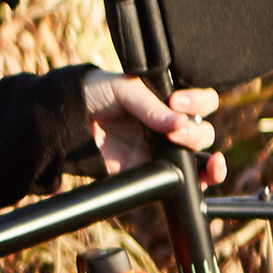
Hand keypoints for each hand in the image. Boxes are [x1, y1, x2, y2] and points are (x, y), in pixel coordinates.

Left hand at [84, 69, 226, 190]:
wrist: (65, 119)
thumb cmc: (96, 93)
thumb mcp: (124, 89)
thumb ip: (151, 106)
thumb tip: (179, 124)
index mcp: (169, 100)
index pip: (202, 102)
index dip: (198, 103)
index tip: (177, 102)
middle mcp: (169, 126)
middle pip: (203, 133)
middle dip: (197, 134)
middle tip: (176, 132)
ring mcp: (161, 150)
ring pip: (199, 159)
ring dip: (208, 161)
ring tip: (198, 157)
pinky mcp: (149, 172)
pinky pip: (180, 180)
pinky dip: (196, 182)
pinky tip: (202, 177)